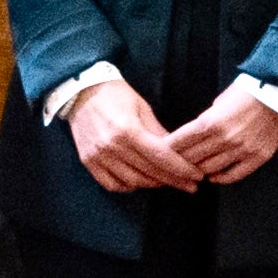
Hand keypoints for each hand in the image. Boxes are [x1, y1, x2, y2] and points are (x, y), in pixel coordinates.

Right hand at [65, 74, 192, 197]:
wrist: (81, 91)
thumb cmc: (116, 95)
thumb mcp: (142, 108)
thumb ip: (158, 132)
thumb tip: (178, 152)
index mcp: (128, 130)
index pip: (160, 157)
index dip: (181, 169)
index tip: (196, 176)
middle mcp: (112, 146)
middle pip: (149, 172)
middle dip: (172, 180)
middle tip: (189, 185)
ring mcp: (98, 156)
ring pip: (132, 181)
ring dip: (153, 184)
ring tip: (167, 182)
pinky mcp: (88, 162)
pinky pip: (112, 184)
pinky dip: (128, 186)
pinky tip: (140, 182)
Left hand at [165, 83, 277, 185]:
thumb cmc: (248, 92)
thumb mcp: (220, 101)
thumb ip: (206, 120)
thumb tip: (192, 136)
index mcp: (211, 122)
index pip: (180, 142)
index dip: (167, 149)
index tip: (159, 152)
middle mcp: (225, 138)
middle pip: (192, 158)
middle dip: (178, 162)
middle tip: (171, 165)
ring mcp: (241, 150)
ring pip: (210, 169)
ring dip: (198, 171)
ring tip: (191, 171)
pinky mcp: (257, 157)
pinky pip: (233, 175)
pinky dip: (220, 178)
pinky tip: (212, 177)